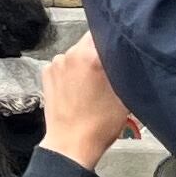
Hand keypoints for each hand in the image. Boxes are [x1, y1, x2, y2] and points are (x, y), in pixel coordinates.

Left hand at [40, 37, 133, 169]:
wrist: (71, 144)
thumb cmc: (100, 124)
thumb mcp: (124, 96)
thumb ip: (124, 70)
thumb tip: (129, 55)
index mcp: (90, 57)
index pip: (105, 32)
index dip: (114, 39)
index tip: (120, 49)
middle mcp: (70, 54)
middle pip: (89, 41)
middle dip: (100, 52)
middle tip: (109, 71)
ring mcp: (56, 63)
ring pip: (76, 53)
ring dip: (85, 62)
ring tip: (94, 84)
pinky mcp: (46, 73)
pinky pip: (64, 65)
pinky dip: (72, 72)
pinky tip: (79, 90)